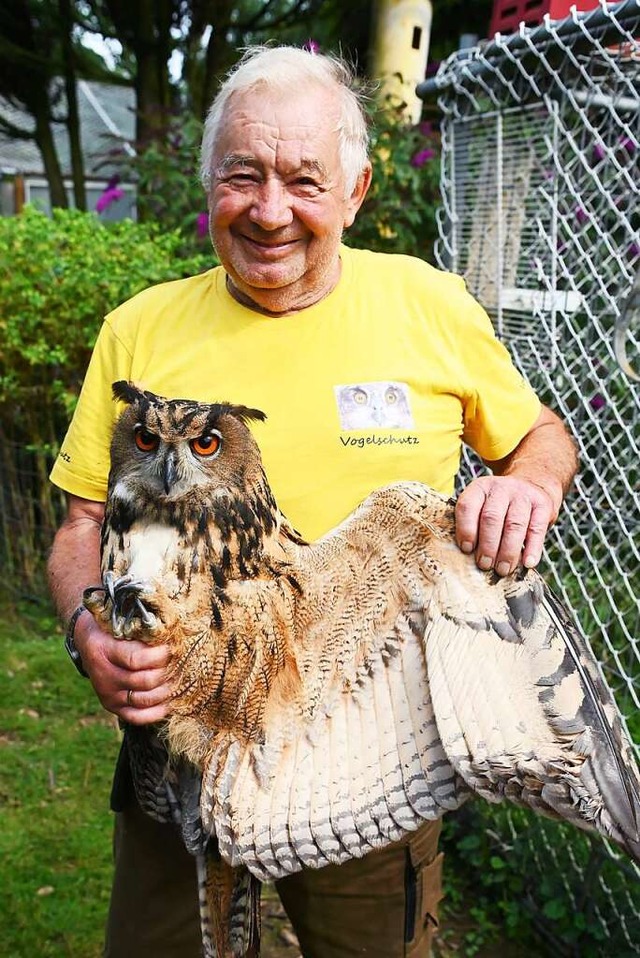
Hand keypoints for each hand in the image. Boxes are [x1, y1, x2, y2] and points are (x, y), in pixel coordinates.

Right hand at [74, 610, 171, 724]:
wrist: (86, 640)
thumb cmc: (109, 626)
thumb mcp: (118, 620)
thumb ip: (139, 626)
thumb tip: (171, 627)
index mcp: (102, 650)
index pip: (136, 659)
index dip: (159, 656)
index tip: (172, 647)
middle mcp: (103, 675)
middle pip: (144, 681)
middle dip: (166, 672)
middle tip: (179, 663)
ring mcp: (107, 693)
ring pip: (144, 699)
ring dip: (166, 690)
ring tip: (178, 678)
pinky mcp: (112, 706)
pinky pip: (136, 716)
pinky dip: (155, 713)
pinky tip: (169, 703)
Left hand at [454, 475, 555, 575]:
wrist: (533, 484)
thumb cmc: (501, 506)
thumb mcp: (482, 505)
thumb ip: (473, 525)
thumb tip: (468, 557)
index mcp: (479, 489)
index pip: (467, 507)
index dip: (466, 530)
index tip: (466, 549)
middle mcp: (500, 488)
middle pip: (491, 518)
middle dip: (487, 546)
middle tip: (485, 565)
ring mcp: (523, 495)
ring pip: (514, 525)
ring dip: (507, 551)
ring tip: (503, 569)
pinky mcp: (543, 505)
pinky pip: (536, 529)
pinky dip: (532, 549)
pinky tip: (527, 563)